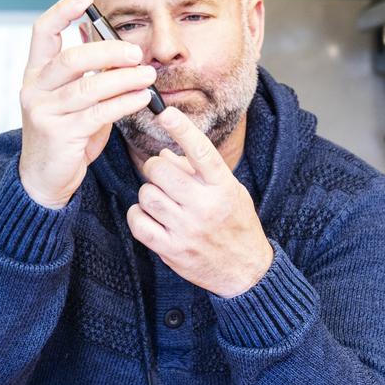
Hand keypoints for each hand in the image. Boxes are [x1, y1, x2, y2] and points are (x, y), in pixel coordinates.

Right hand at [19, 0, 156, 207]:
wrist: (45, 178)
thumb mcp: (74, 98)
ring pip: (89, 87)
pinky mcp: (59, 134)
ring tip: (149, 76)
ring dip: (124, 79)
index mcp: (35, 73)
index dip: (62, 11)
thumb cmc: (66, 133)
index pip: (42, 32)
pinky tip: (141, 97)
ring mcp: (44, 112)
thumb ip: (88, 73)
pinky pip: (98, 113)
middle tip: (136, 53)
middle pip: (71, 58)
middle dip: (108, 52)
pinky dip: (124, 103)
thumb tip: (114, 42)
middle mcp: (34, 89)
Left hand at [126, 107, 273, 296]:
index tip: (165, 112)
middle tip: (160, 174)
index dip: (181, 128)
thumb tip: (165, 154)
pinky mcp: (171, 249)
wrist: (246, 271)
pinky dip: (138, 215)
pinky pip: (139, 222)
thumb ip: (199, 172)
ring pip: (147, 194)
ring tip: (160, 199)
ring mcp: (187, 229)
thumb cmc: (236, 224)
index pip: (201, 151)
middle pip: (161, 170)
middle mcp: (205, 206)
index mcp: (223, 187)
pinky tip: (148, 215)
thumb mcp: (229, 190)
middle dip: (155, 167)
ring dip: (148, 193)